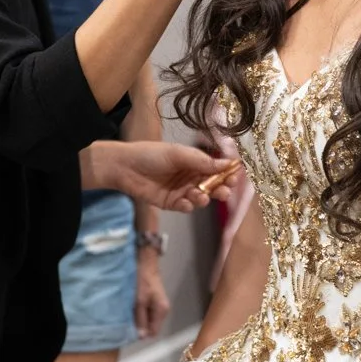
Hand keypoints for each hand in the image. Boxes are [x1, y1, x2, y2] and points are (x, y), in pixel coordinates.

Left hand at [86, 139, 234, 210]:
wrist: (125, 167)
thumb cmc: (151, 154)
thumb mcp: (178, 154)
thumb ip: (202, 161)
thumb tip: (229, 163)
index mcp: (195, 162)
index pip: (217, 169)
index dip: (227, 173)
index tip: (235, 177)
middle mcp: (191, 176)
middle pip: (213, 185)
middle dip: (221, 189)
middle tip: (224, 192)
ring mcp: (182, 191)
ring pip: (201, 198)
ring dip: (203, 198)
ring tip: (197, 194)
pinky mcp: (171, 203)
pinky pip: (186, 207)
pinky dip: (188, 206)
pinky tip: (184, 202)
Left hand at [134, 251, 171, 336]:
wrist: (145, 264)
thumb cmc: (143, 281)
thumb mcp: (140, 301)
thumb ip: (140, 318)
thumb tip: (141, 336)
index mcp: (161, 311)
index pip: (153, 332)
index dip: (142, 333)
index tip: (130, 329)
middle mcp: (162, 310)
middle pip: (150, 326)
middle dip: (139, 325)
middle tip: (127, 319)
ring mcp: (157, 306)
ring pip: (147, 319)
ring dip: (138, 317)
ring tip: (128, 311)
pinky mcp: (152, 301)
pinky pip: (145, 312)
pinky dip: (138, 311)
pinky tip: (131, 306)